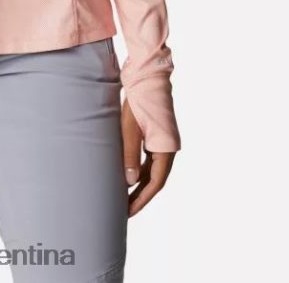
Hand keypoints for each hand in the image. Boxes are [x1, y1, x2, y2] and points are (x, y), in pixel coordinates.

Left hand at [121, 97, 175, 216]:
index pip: (155, 182)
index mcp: (165, 148)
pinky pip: (147, 159)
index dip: (142, 199)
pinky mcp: (154, 135)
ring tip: (122, 198)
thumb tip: (129, 182)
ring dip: (138, 184)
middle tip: (123, 211)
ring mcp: (161, 142)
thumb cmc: (138, 101)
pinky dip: (137, 169)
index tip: (128, 211)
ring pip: (151, 170)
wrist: (146, 76)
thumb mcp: (130, 128)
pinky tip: (125, 176)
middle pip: (154, 179)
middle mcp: (167, 148)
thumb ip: (130, 155)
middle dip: (139, 196)